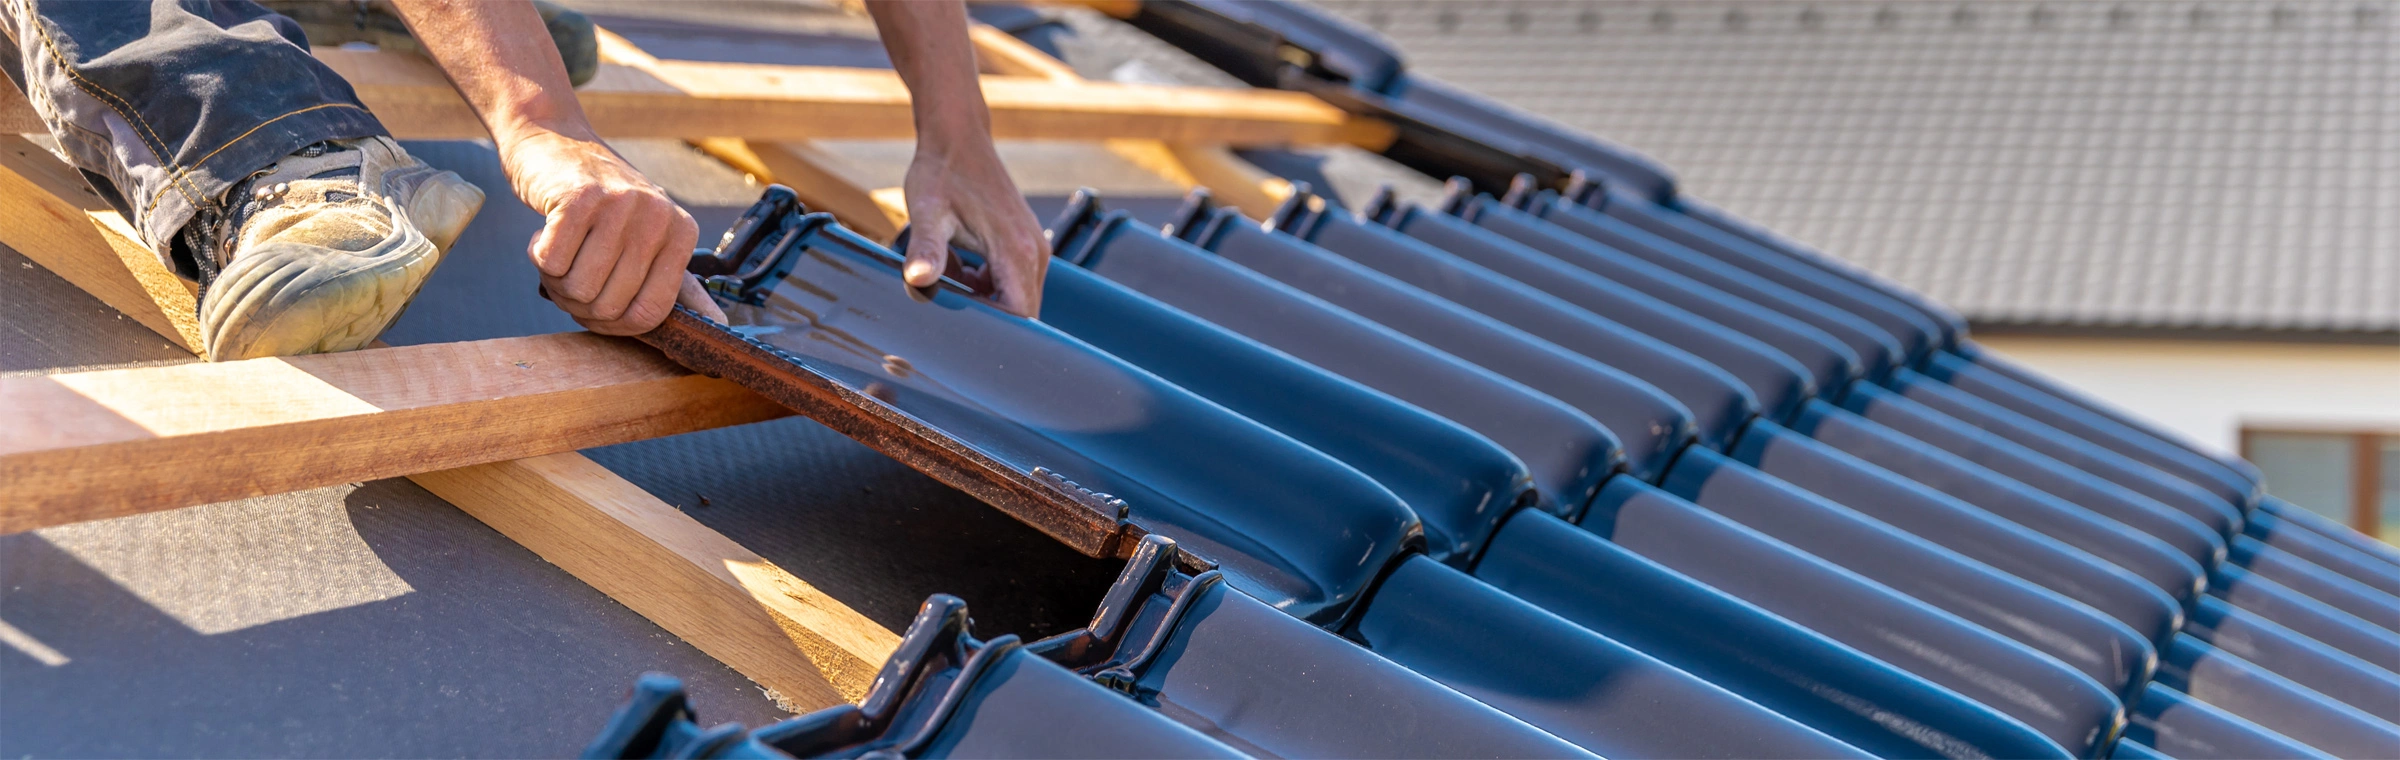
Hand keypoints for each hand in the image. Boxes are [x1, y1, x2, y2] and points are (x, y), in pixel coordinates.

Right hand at [500, 129, 722, 332]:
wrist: (555, 141)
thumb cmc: (602, 202)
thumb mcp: (648, 237)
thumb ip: (677, 283)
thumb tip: (719, 324)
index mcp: (683, 233)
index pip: (650, 313)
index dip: (613, 324)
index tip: (595, 307)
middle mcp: (659, 216)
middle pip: (609, 306)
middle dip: (578, 303)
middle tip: (569, 273)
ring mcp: (621, 204)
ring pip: (579, 289)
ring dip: (556, 281)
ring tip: (559, 250)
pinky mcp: (578, 197)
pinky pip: (550, 263)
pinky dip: (538, 256)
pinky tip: (545, 231)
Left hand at [897, 141, 1046, 317]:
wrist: (957, 137)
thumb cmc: (941, 172)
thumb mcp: (927, 212)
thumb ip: (925, 249)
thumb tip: (918, 281)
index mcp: (1015, 250)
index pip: (1020, 315)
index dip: (993, 328)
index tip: (958, 323)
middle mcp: (1034, 252)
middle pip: (1021, 311)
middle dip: (984, 314)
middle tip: (946, 296)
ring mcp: (1034, 247)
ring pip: (1015, 297)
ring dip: (981, 298)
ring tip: (950, 271)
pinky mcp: (1026, 243)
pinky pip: (1011, 281)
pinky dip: (984, 283)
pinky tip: (958, 264)